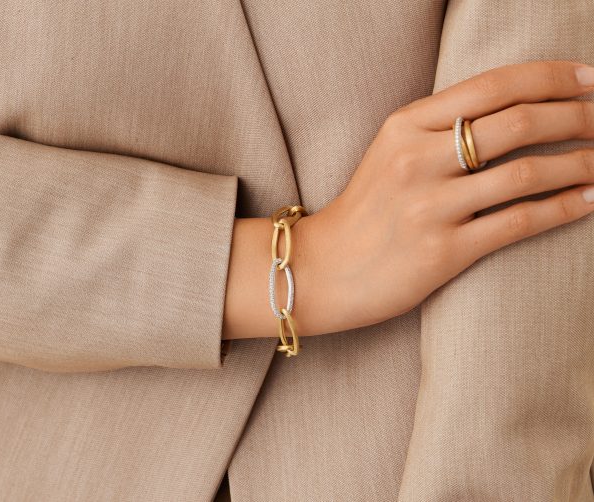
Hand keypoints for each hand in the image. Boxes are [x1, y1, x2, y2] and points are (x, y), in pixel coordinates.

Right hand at [297, 60, 593, 335]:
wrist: (323, 268)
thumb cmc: (364, 210)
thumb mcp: (390, 152)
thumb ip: (439, 128)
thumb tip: (511, 112)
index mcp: (404, 125)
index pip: (493, 85)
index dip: (552, 78)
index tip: (590, 79)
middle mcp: (416, 159)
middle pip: (517, 122)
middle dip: (577, 116)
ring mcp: (429, 206)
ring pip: (525, 172)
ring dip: (580, 164)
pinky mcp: (442, 251)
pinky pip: (517, 222)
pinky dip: (562, 208)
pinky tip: (589, 202)